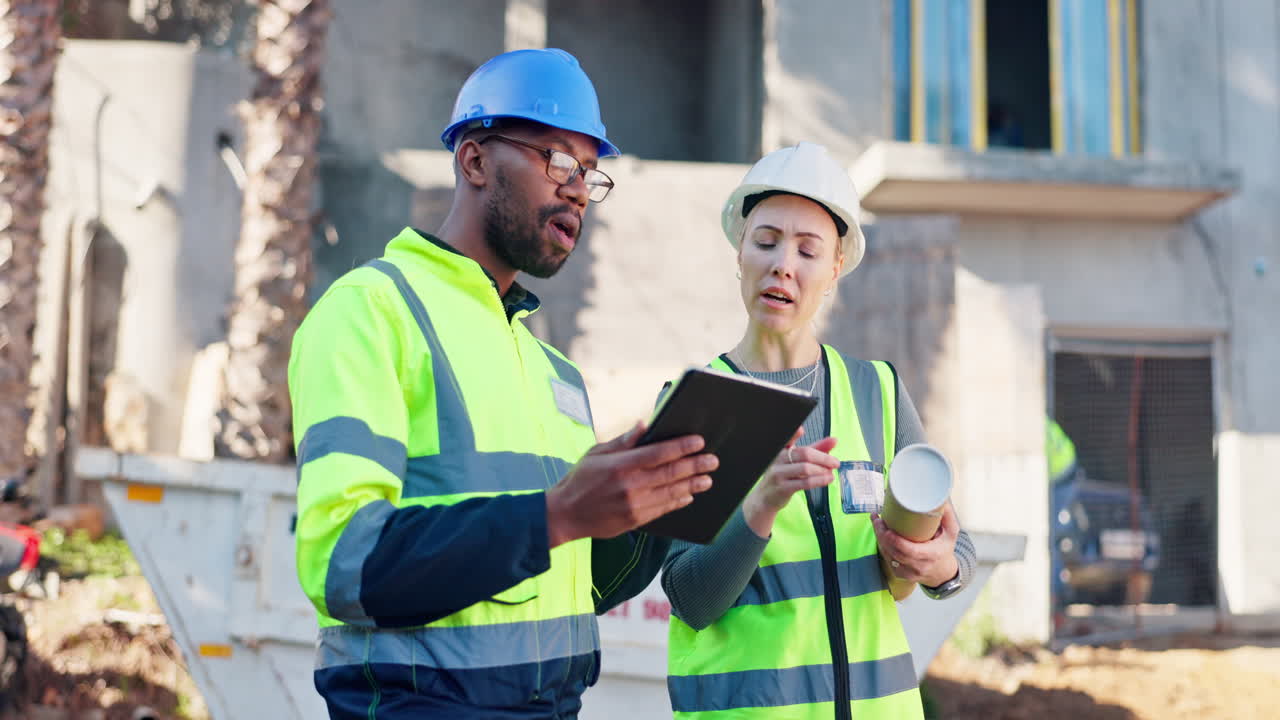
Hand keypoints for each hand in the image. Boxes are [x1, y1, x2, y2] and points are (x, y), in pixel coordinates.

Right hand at [545, 422, 717, 546]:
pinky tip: (689, 496)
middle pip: (671, 473)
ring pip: (671, 493)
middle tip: (713, 460)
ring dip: (692, 485)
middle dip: (695, 465)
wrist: (565, 515)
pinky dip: (678, 502)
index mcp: (622, 465)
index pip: (659, 453)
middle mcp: (631, 485)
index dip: (682, 446)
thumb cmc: (580, 480)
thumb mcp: (597, 453)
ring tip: (708, 479)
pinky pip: (663, 509)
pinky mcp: (635, 520)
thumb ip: (624, 441)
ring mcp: (635, 505)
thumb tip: (644, 424)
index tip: (698, 441)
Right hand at [742, 431, 838, 537]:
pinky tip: (827, 479)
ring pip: (806, 468)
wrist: (766, 497)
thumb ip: (816, 449)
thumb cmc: (784, 475)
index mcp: (782, 450)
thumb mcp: (798, 460)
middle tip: (835, 462)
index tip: (801, 430)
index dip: (794, 434)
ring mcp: (779, 473)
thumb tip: (834, 440)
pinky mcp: (783, 488)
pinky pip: (805, 483)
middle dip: (823, 458)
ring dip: (822, 470)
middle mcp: (778, 459)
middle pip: (804, 454)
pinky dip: (819, 481)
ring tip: (831, 472)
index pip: (788, 439)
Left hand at [871, 501, 959, 586]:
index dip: (895, 540)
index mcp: (932, 555)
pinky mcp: (900, 574)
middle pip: (895, 552)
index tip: (887, 528)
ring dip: (880, 539)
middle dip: (882, 535)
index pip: (910, 551)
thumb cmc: (945, 548)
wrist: (942, 572)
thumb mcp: (951, 532)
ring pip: (888, 556)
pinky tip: (880, 535)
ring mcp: (909, 573)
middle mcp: (920, 566)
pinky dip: (882, 546)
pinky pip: (887, 560)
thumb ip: (947, 515)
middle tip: (878, 519)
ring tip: (877, 522)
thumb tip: (941, 499)